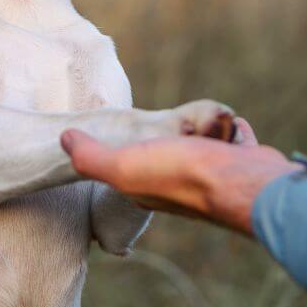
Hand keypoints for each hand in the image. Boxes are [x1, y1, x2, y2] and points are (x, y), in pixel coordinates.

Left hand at [60, 118, 300, 234]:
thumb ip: (91, 157)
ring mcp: (214, 172)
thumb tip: (63, 139)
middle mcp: (180, 183)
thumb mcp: (123, 166)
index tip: (122, 132)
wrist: (243, 182)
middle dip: (173, 132)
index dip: (124, 147)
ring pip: (204, 141)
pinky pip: (233, 138)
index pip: (130, 165)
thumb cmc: (182, 175)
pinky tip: (230, 124)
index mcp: (147, 186)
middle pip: (171, 148)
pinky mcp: (241, 161)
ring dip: (204, 126)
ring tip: (202, 120)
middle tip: (172, 122)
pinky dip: (232, 130)